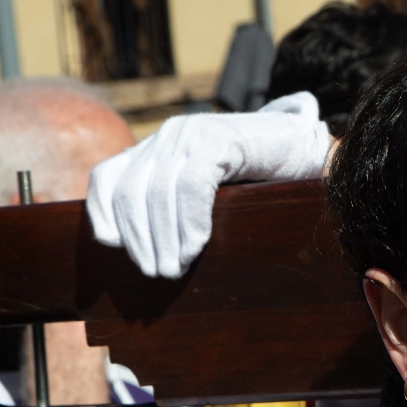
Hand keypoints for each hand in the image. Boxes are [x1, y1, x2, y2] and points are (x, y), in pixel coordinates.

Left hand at [86, 92, 332, 277]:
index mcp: (156, 148)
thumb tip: (146, 252)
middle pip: (130, 191)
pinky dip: (191, 221)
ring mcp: (191, 133)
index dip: (104, 216)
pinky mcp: (218, 139)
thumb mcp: (205, 192)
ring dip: (165, 238)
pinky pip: (193, 185)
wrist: (302, 149)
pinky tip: (196, 246)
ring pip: (159, 192)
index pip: (107, 178)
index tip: (115, 249)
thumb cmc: (256, 181)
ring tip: (174, 268)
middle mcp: (166, 136)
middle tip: (155, 273)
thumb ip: (174, 207)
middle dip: (140, 239)